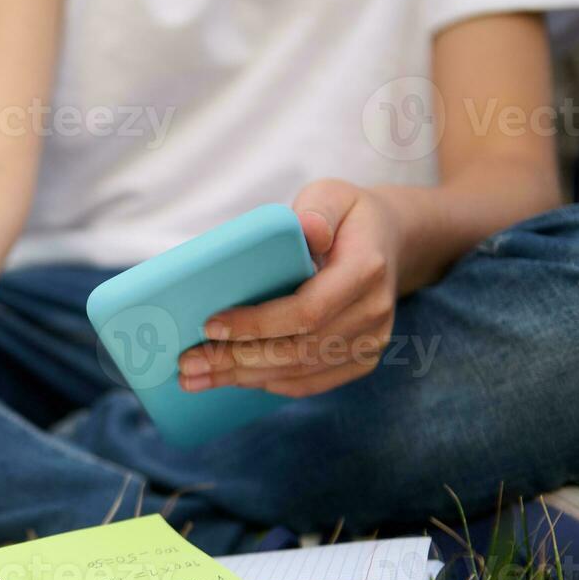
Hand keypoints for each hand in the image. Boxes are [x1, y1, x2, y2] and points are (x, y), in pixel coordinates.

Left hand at [178, 179, 403, 397]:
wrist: (391, 242)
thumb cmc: (348, 217)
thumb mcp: (333, 195)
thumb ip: (318, 209)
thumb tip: (304, 229)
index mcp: (366, 271)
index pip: (306, 311)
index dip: (257, 324)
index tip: (209, 325)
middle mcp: (373, 313)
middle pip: (298, 350)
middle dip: (237, 359)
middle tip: (187, 364)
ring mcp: (370, 342)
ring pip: (300, 372)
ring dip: (243, 378)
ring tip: (196, 378)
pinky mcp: (361, 360)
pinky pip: (311, 383)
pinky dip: (268, 384)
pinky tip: (233, 380)